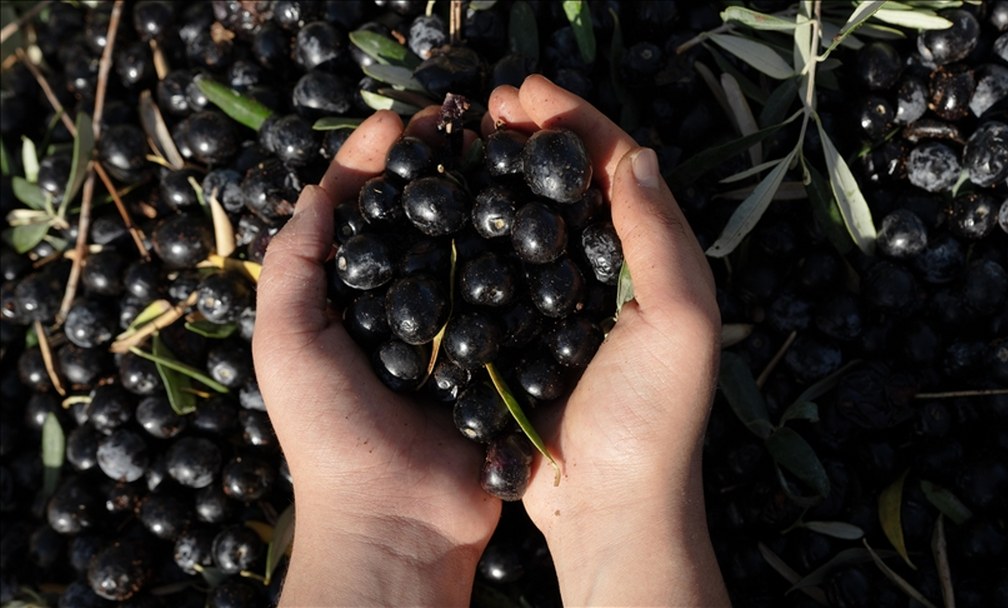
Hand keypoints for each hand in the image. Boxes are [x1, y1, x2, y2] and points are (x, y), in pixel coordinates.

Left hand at [252, 109, 500, 605]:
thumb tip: (320, 186)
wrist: (399, 518)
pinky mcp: (502, 357)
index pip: (362, 214)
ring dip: (486, 203)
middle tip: (466, 123)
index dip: (374, 162)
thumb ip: (294, 263)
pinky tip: (544, 219)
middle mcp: (405, 309)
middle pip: (423, 222)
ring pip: (474, 251)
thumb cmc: (330, 432)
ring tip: (508, 155)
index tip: (399, 119)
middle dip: (438, 169)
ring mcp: (458, 332)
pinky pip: (516, 300)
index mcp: (352, 300)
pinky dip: (526, 260)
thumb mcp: (286, 341)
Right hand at [484, 75, 729, 605]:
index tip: (528, 91)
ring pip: (537, 219)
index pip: (621, 171)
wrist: (607, 506)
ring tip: (469, 140)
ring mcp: (568, 303)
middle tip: (490, 104)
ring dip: (507, 174)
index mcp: (657, 262)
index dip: (578, 123)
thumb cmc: (651, 417)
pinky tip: (453, 211)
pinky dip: (484, 230)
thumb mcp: (677, 323)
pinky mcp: (527, 333)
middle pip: (576, 185)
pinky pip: (506, 268)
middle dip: (538, 137)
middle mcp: (615, 274)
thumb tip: (636, 154)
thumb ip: (658, 239)